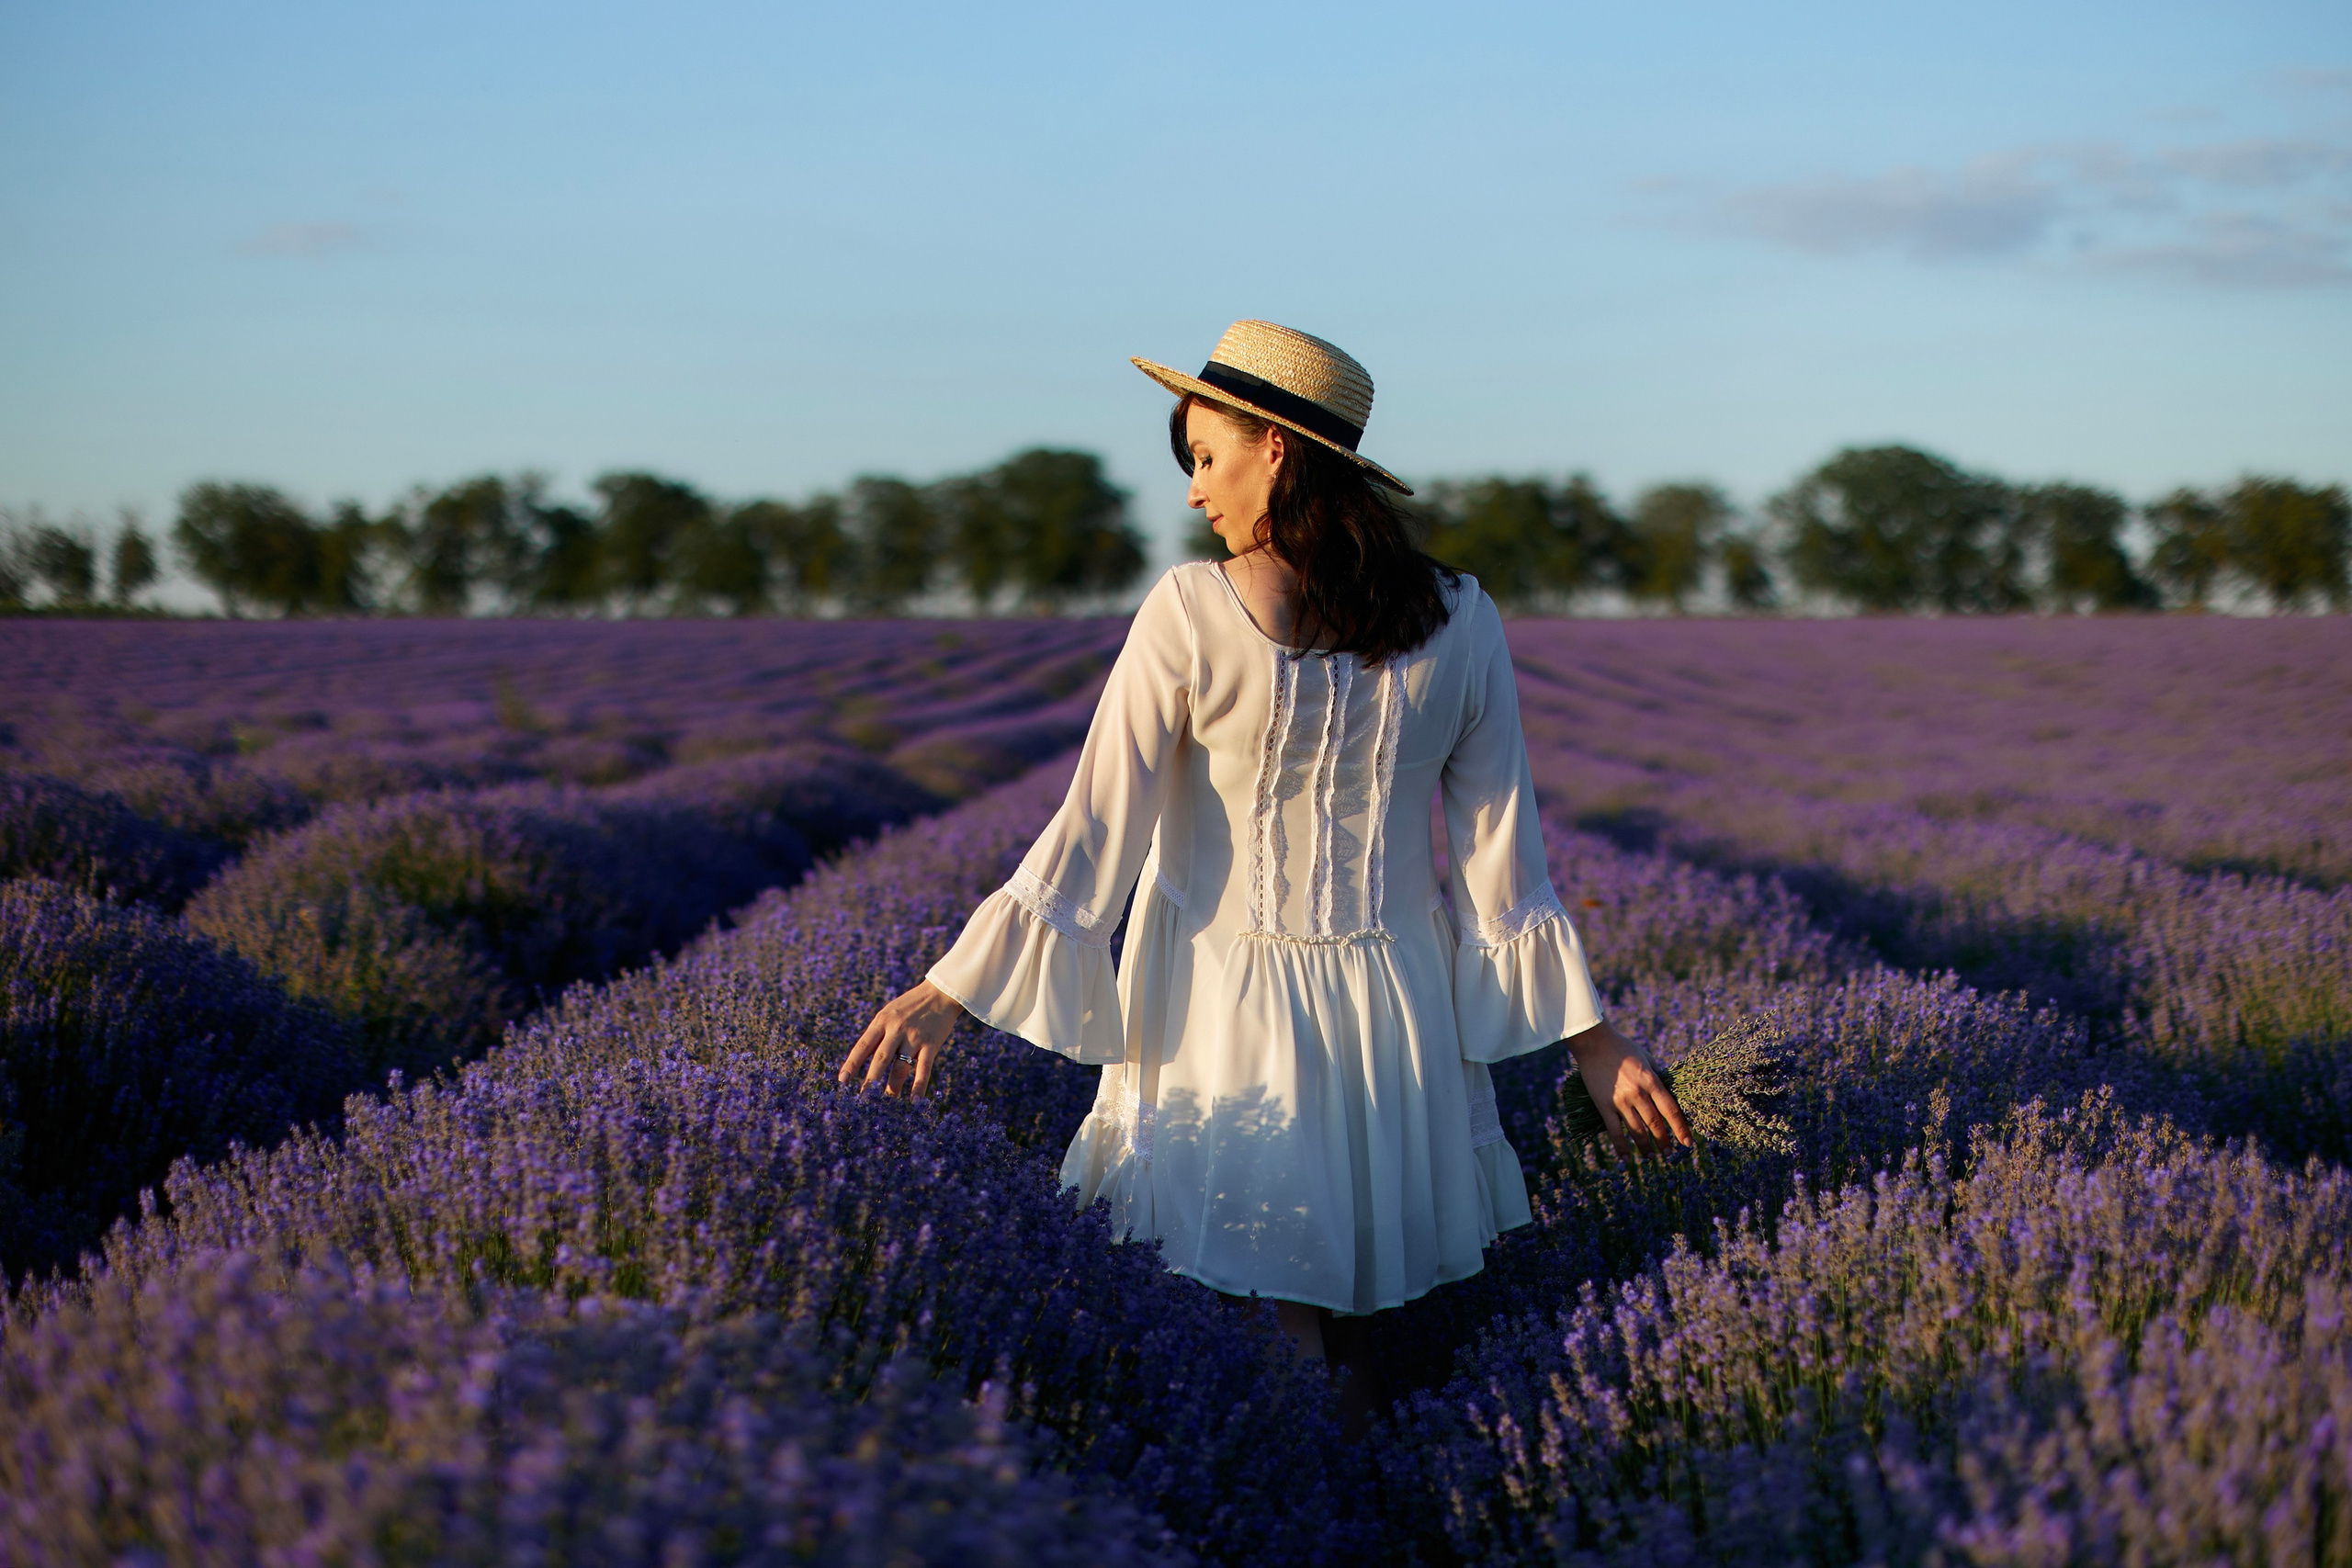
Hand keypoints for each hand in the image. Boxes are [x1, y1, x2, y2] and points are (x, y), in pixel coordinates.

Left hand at [839, 979, 964, 1098]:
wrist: (941, 992)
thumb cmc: (911, 1004)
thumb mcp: (889, 1012)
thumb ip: (878, 1032)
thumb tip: (862, 1058)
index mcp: (882, 1020)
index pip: (863, 1045)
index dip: (852, 1064)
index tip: (842, 1081)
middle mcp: (896, 1029)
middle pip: (880, 1059)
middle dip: (870, 1081)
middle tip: (863, 1099)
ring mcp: (914, 1037)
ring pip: (900, 1067)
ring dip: (892, 1087)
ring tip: (885, 1104)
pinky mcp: (931, 1044)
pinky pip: (924, 1069)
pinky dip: (919, 1086)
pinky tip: (915, 1101)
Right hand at [1565, 1020, 1692, 1157]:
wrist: (1594, 1043)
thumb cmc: (1622, 1047)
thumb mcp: (1646, 1057)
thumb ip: (1657, 1074)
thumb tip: (1669, 1089)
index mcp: (1651, 1080)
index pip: (1671, 1109)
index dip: (1681, 1128)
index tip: (1688, 1143)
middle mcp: (1638, 1093)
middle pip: (1655, 1123)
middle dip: (1664, 1141)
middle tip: (1670, 1154)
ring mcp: (1620, 1100)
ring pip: (1637, 1130)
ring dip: (1646, 1146)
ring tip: (1651, 1157)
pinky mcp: (1604, 1105)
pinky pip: (1614, 1131)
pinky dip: (1621, 1147)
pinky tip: (1626, 1159)